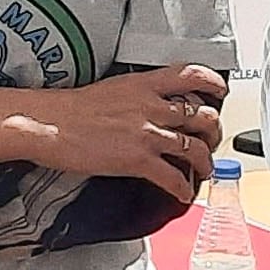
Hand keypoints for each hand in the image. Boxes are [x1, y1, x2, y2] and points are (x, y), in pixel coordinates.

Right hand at [0, 65, 226, 200]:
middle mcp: (151, 106)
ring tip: (202, 172)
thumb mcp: (112, 89)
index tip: (220, 92)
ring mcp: (146, 133)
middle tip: (212, 141)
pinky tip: (182, 194)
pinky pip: (172, 177)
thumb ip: (138, 95)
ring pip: (194, 148)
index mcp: (144, 85)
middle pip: (201, 116)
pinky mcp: (137, 160)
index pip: (190, 76)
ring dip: (204, 164)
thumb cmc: (71, 109)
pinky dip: (183, 188)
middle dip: (213, 132)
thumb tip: (151, 105)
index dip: (212, 84)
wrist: (49, 124)